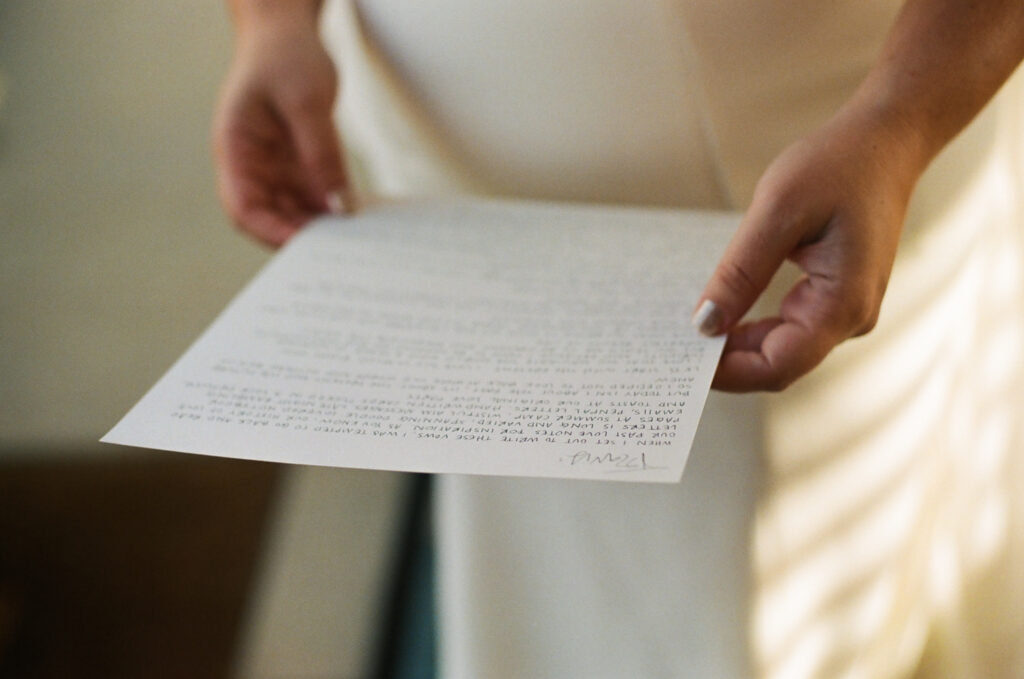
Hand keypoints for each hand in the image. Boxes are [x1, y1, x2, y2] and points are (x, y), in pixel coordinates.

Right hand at [213, 13, 350, 247]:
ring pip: (293, 212)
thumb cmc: (284, 57)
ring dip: (320, 226)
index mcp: (235, 148)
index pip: (243, 206)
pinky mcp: (296, 164)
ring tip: (354, 238)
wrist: (285, 32)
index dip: (270, 232)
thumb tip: (339, 206)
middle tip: (342, 250)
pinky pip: (313, 196)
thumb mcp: (307, 102)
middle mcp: (250, 165)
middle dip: (301, 235)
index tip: (305, 247)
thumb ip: (322, 155)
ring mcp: (273, 167)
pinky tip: (357, 215)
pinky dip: (332, 207)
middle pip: (269, 217)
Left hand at [693, 104, 924, 391]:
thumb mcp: (777, 212)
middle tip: (675, 350)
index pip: (778, 365)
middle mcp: (851, 317)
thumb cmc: (839, 165)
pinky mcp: (836, 298)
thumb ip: (739, 273)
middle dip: (727, 362)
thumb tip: (705, 324)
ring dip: (737, 346)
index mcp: (844, 302)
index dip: (728, 372)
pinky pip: (790, 328)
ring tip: (691, 333)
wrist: (886, 141)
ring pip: (782, 350)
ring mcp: (846, 310)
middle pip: (779, 364)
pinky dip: (752, 328)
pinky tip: (722, 315)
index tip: (683, 362)